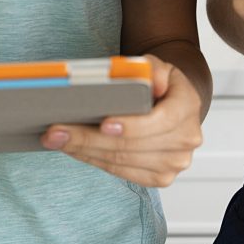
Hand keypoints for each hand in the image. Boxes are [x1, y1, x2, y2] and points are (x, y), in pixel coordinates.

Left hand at [40, 55, 201, 186]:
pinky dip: (94, 160)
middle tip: (55, 131)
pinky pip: (121, 172)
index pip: (158, 121)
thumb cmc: (160, 83)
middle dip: (89, 139)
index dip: (130, 126)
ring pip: (121, 161)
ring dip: (85, 151)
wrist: (175, 105)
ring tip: (55, 139)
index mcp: (188, 107)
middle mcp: (186, 140)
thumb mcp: (159, 65)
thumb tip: (148, 83)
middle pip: (131, 145)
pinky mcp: (160, 178)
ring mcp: (174, 163)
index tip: (101, 123)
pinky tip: (74, 149)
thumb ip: (153, 68)